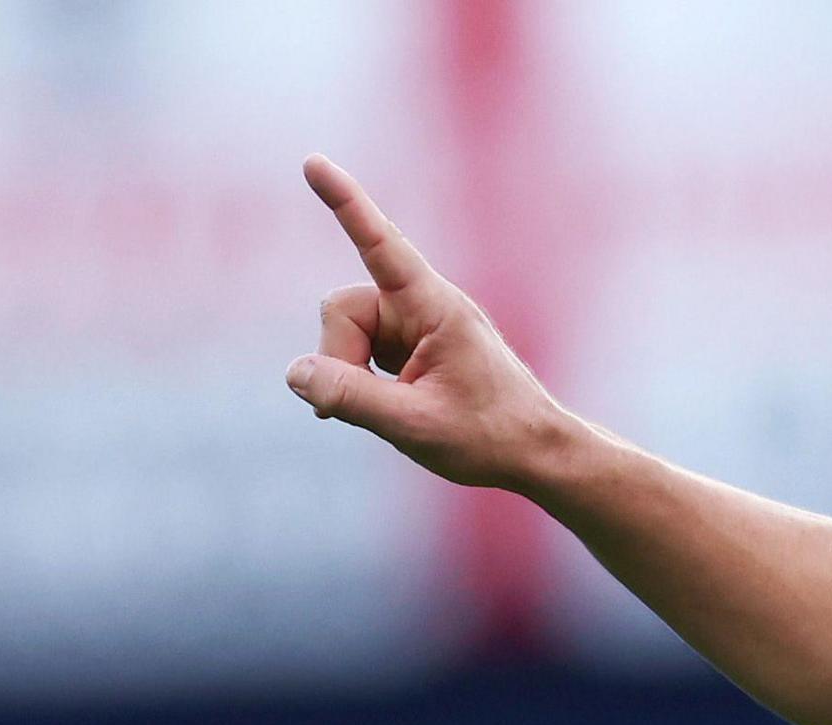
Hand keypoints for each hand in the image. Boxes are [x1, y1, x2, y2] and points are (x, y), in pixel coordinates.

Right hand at [283, 155, 575, 491]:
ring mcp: (413, 326)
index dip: (345, 203)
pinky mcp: (406, 347)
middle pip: (342, 308)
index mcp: (436, 307)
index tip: (314, 163)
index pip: (381, 245)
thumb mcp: (415, 424)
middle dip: (338, 356)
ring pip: (345, 332)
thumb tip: (296, 373)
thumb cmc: (489, 436)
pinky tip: (378, 407)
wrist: (535, 453)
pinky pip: (356, 352)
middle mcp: (422, 306)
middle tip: (364, 407)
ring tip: (390, 412)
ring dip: (347, 372)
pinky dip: (354, 380)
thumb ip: (351, 396)